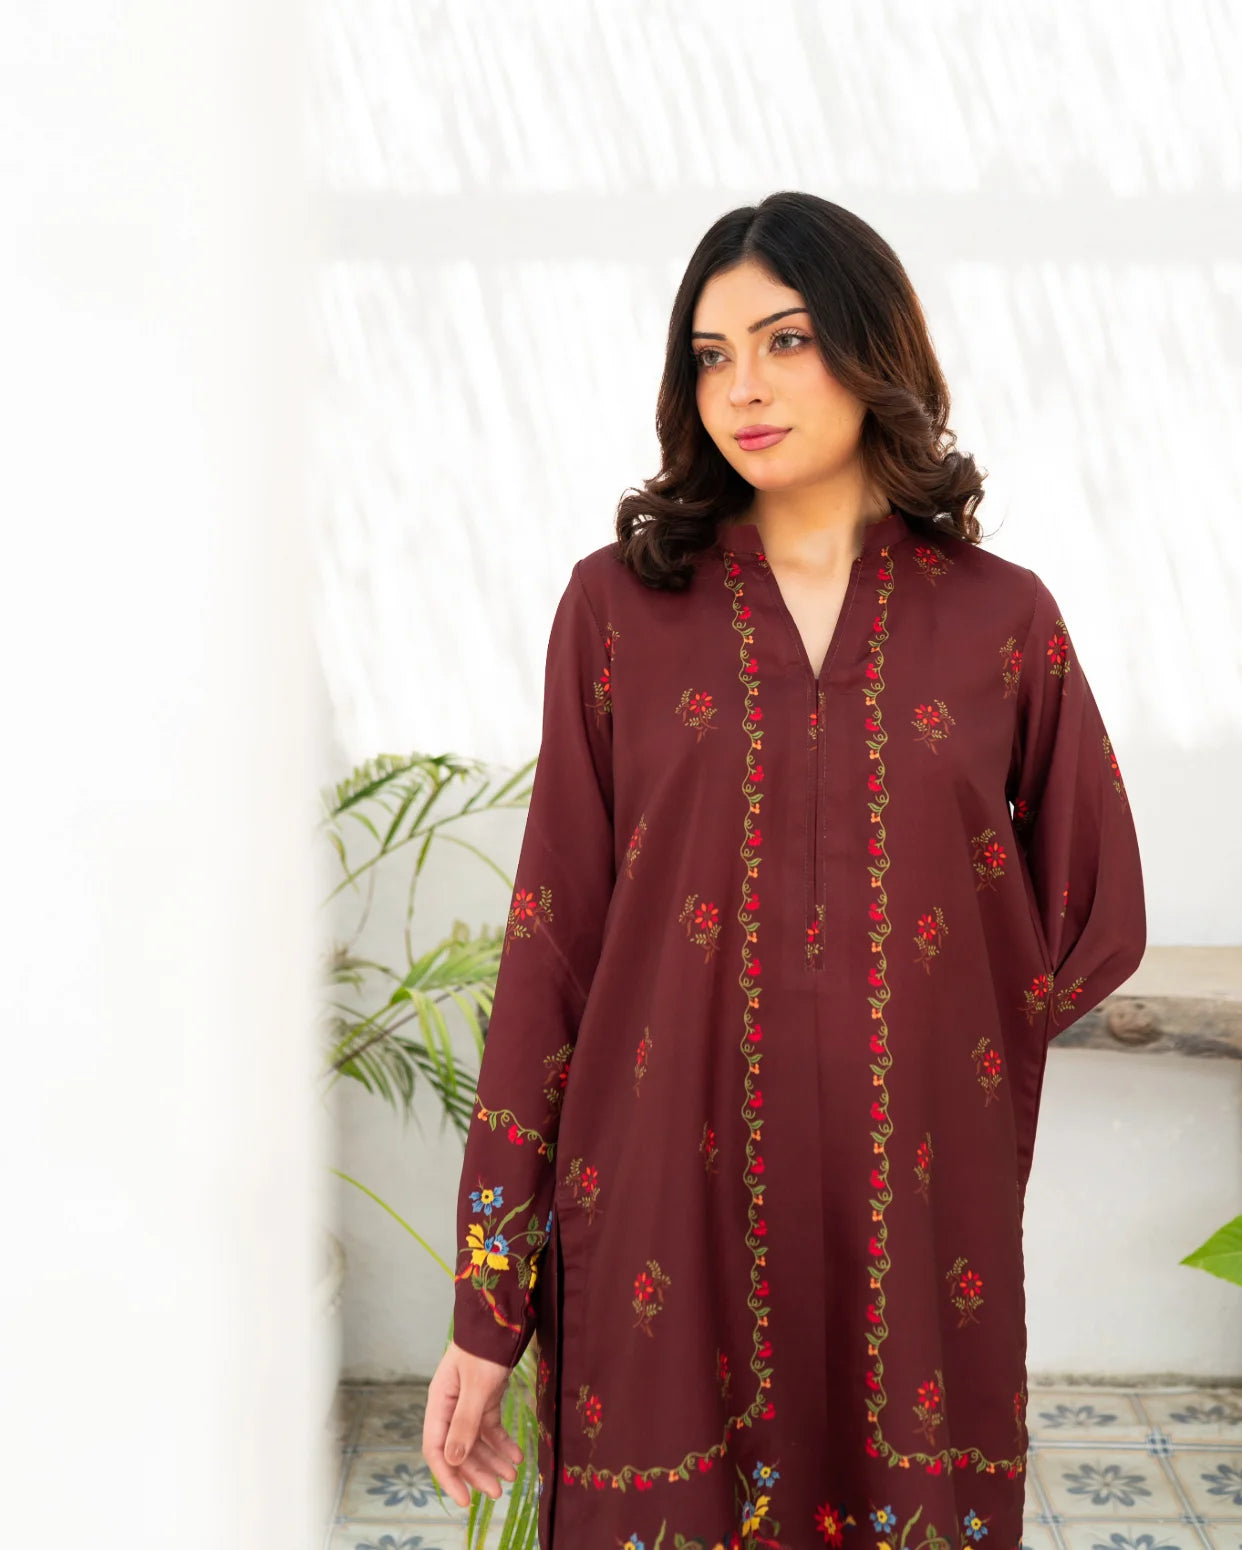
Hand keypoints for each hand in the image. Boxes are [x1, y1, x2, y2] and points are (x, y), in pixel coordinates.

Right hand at [422, 1339, 525, 1508]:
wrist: (501, 1316)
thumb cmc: (485, 1347)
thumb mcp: (477, 1386)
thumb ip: (465, 1423)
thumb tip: (452, 1460)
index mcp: (439, 1402)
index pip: (437, 1450)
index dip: (449, 1477)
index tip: (466, 1500)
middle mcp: (450, 1405)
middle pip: (459, 1449)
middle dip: (477, 1472)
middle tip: (498, 1492)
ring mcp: (467, 1402)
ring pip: (476, 1441)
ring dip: (492, 1460)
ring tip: (513, 1476)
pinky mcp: (485, 1397)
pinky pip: (490, 1427)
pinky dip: (502, 1442)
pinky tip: (516, 1455)